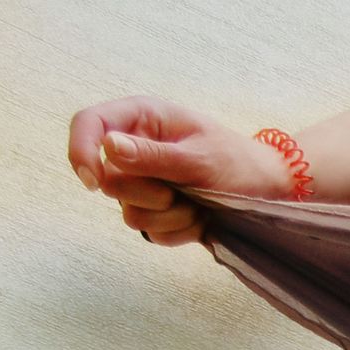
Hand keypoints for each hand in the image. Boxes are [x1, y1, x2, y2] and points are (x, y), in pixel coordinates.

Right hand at [67, 98, 298, 246]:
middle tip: (180, 191)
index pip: (89, 123)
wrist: (268, 192)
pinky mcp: (155, 211)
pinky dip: (178, 230)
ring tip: (199, 204)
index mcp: (143, 118)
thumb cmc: (238, 163)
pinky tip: (200, 219)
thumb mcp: (199, 157)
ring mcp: (144, 182)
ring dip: (169, 216)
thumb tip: (107, 145)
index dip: (81, 151)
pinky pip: (150, 231)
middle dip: (146, 194)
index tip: (92, 182)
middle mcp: (136, 148)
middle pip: (108, 180)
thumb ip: (153, 155)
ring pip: (129, 212)